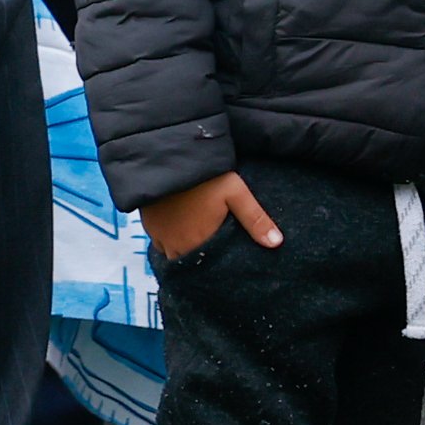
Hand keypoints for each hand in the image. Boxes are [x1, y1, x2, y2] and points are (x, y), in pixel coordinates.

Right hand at [140, 169, 282, 262]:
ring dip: (181, 247)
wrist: (169, 155)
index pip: (204, 270)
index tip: (220, 265)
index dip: (211, 270)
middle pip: (186, 262)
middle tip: (208, 248)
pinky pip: (158, 238)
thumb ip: (254, 219)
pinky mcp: (147, 222)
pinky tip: (178, 224)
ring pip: (170, 251)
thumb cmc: (206, 176)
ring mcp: (157, 234)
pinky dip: (168, 236)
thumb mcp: (235, 193)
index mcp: (196, 243)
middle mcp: (173, 245)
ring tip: (193, 237)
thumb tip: (276, 243)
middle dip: (197, 258)